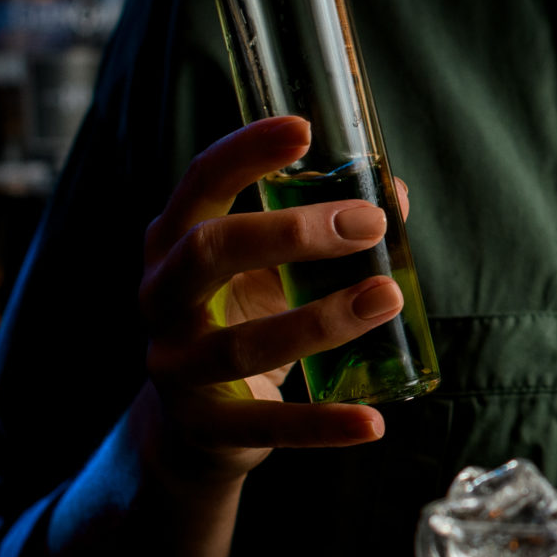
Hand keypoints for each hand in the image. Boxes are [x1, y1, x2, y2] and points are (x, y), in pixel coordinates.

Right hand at [133, 116, 407, 496]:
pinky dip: (323, 425)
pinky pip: (267, 425)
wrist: (191, 426)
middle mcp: (161, 296)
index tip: (304, 129)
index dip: (247, 151)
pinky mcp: (203, 425)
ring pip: (242, 342)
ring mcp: (174, 364)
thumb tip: (395, 196)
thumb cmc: (238, 318)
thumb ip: (325, 231)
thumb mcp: (271, 270)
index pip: (201, 181)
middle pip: (209, 250)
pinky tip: (373, 423)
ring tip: (388, 298)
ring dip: (322, 320)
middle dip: (292, 232)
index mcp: (173, 240)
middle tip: (368, 223)